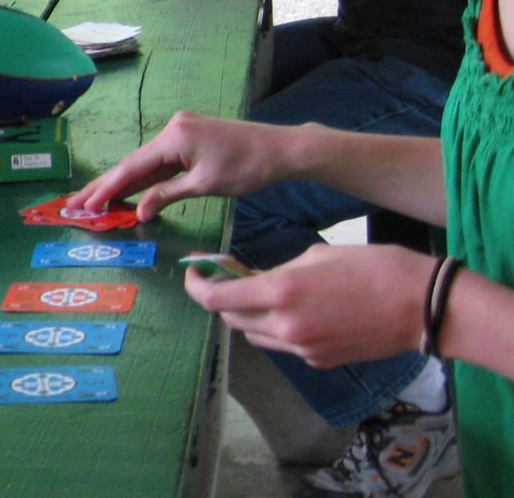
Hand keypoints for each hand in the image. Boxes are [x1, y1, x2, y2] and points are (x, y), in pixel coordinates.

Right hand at [68, 112, 308, 221]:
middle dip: (108, 184)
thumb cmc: (248, 167)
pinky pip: (163, 160)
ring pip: (149, 162)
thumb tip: (140, 211)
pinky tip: (133, 189)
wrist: (282, 149)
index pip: (132, 166)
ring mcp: (182, 130)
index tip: (85, 203)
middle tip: (78, 202)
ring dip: (127, 182)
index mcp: (174, 137)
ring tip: (98, 200)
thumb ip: (167, 195)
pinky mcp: (191, 136)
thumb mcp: (205, 185)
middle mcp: (173, 128)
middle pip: (135, 162)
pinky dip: (149, 176)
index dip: (107, 187)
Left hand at [187, 243, 432, 367]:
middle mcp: (285, 327)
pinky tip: (296, 312)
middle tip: (225, 279)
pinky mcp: (320, 361)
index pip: (215, 299)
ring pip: (254, 335)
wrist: (422, 306)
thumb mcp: (316, 256)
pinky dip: (277, 330)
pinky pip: (283, 347)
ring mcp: (303, 349)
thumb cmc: (373, 268)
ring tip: (261, 294)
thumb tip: (251, 279)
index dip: (197, 286)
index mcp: (280, 293)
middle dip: (220, 298)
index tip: (195, 272)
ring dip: (248, 316)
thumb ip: (276, 271)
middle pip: (230, 318)